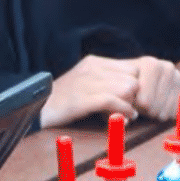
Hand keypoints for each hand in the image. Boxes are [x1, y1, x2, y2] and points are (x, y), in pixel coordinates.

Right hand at [42, 56, 179, 127]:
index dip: (142, 86)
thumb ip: (111, 83)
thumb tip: (136, 91)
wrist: (36, 110)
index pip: (133, 67)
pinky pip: (112, 100)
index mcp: (96, 62)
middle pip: (133, 78)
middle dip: (138, 96)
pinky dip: (123, 110)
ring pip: (127, 87)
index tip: (143, 100)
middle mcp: (93, 68)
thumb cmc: (66, 102)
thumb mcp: (89, 85)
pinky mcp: (81, 98)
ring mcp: (86, 81)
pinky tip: (125, 118)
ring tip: (130, 114)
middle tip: (137, 110)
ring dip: (132, 104)